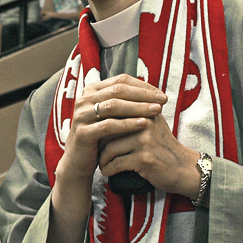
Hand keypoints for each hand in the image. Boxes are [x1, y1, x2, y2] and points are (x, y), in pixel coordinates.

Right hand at [54, 74, 167, 189]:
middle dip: (143, 95)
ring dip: (138, 107)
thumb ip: (125, 103)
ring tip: (157, 111)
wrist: (79, 162)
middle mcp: (84, 100)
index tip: (161, 94)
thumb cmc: (100, 137)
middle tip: (163, 100)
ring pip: (113, 106)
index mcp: (91, 91)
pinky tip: (143, 124)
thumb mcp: (111, 116)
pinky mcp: (83, 133)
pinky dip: (127, 124)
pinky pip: (108, 125)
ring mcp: (81, 115)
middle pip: (118, 90)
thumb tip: (154, 93)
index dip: (143, 86)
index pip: (120, 81)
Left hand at [98, 111, 201, 198]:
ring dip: (102, 159)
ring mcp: (145, 141)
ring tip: (101, 163)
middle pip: (109, 131)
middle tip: (95, 151)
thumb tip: (110, 106)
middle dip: (98, 143)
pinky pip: (117, 163)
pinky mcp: (144, 159)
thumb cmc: (164, 148)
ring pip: (110, 148)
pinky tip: (107, 172)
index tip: (95, 136)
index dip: (101, 126)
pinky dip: (109, 169)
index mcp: (146, 112)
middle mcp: (145, 124)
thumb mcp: (154, 124)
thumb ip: (137, 114)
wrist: (184, 168)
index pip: (114, 114)